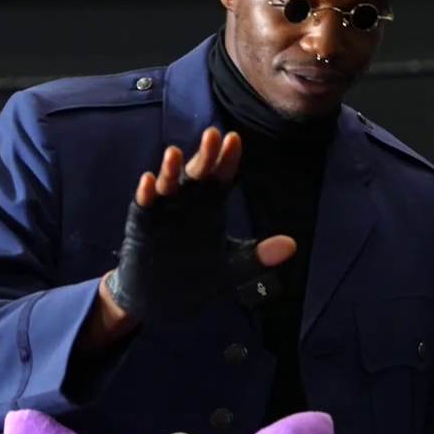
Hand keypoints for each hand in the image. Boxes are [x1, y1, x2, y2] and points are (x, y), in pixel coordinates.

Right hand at [100, 128, 296, 324]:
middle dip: (204, 154)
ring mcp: (164, 210)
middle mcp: (187, 200)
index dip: (227, 158)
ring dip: (170, 169)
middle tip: (212, 134)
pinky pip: (144, 206)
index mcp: (210, 204)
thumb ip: (258, 256)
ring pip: (168, 184)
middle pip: (197, 172)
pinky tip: (147, 181)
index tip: (234, 140)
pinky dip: (146, 194)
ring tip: (175, 153)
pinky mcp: (142, 225)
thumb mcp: (233, 267)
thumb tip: (290, 245)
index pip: (222, 176)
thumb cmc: (198, 276)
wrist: (163, 299)